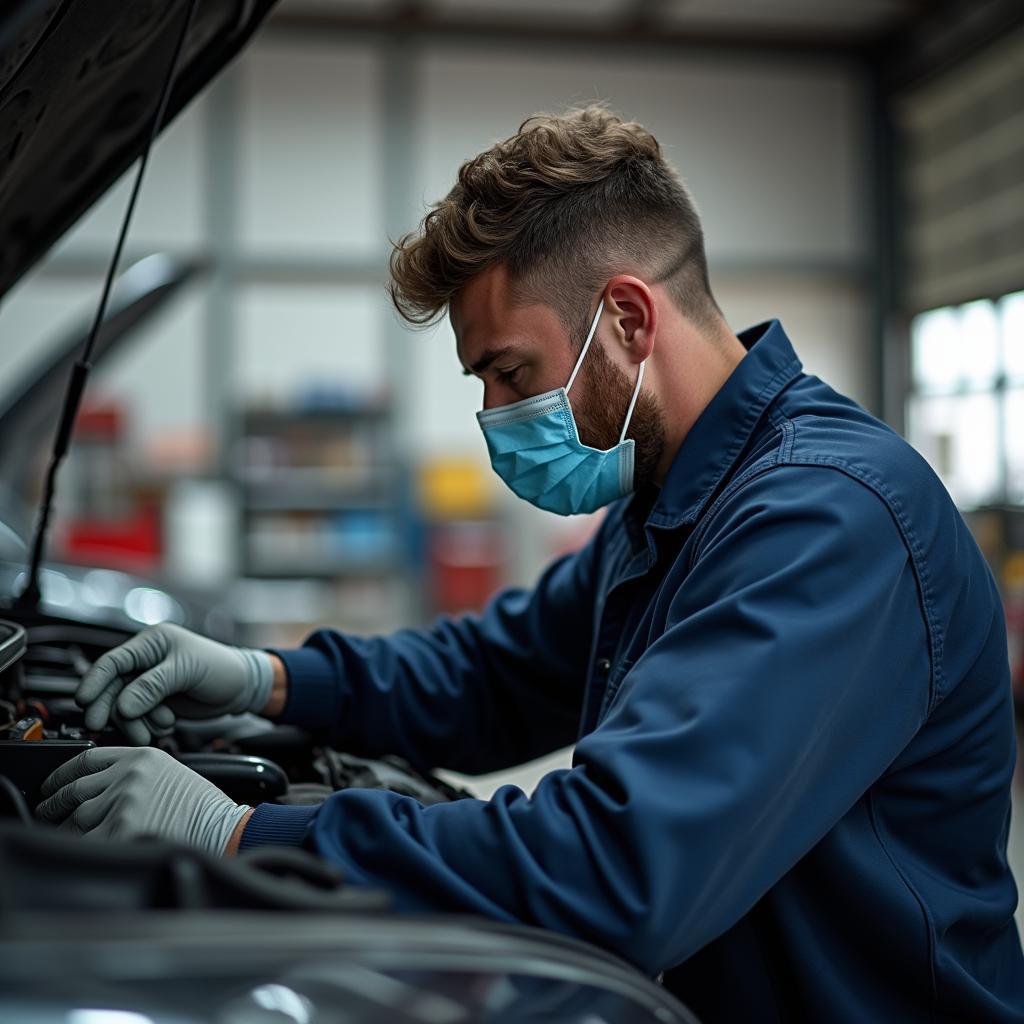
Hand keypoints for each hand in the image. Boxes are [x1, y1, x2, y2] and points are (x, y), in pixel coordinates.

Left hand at [36, 746, 249, 853]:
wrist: (222, 826)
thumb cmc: (201, 805)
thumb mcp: (166, 771)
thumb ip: (131, 773)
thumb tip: (94, 789)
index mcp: (141, 756)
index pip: (87, 758)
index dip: (61, 773)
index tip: (51, 784)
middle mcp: (129, 776)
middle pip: (75, 789)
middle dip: (55, 804)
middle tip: (48, 811)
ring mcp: (124, 802)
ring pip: (76, 818)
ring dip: (65, 830)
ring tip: (64, 835)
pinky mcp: (123, 830)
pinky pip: (87, 841)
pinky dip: (80, 847)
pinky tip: (82, 848)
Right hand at [76, 623, 273, 744]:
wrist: (242, 688)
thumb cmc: (221, 668)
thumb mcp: (187, 672)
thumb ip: (153, 687)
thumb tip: (122, 706)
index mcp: (152, 643)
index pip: (113, 661)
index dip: (95, 682)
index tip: (84, 702)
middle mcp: (146, 662)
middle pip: (112, 687)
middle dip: (109, 707)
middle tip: (100, 725)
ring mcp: (149, 683)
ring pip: (124, 706)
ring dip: (135, 721)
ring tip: (159, 727)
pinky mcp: (155, 702)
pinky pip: (138, 717)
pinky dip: (146, 725)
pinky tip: (165, 726)